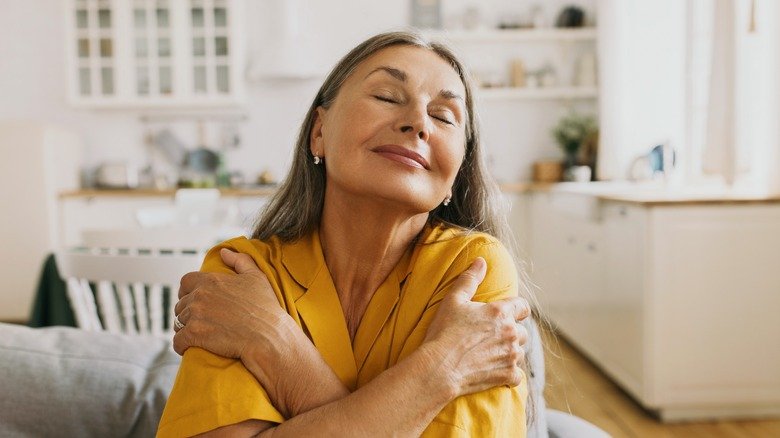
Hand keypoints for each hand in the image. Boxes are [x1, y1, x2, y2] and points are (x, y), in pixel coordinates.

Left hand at [173, 248, 291, 361]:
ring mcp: (195, 315)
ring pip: (178, 323)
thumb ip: (240, 260)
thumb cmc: (265, 307)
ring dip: (185, 329)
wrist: (268, 336)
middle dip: (187, 313)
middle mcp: (199, 296)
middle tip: (200, 322)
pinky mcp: (194, 335)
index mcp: (211, 280)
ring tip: (198, 336)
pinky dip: (182, 345)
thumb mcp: (257, 277)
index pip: (185, 282)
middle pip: (180, 304)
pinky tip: (191, 348)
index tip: (193, 300)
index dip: (186, 292)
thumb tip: (224, 252)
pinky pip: (178, 341)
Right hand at [422, 257, 530, 396]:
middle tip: (492, 337)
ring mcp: (511, 356)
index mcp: (501, 313)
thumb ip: (470, 279)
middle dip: (511, 333)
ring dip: (509, 353)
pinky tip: (494, 371)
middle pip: (522, 331)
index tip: (507, 314)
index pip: (523, 306)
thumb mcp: (453, 300)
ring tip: (490, 354)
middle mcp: (511, 333)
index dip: (516, 309)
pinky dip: (508, 374)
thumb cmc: (444, 332)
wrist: (440, 367)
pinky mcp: (508, 375)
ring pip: (519, 352)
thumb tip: (481, 261)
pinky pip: (517, 375)